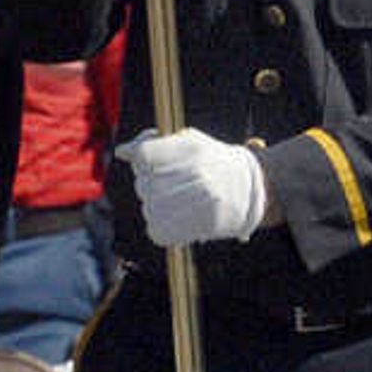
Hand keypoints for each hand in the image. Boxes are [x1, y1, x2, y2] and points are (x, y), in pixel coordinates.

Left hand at [121, 127, 269, 247]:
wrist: (250, 190)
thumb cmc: (212, 162)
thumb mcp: (188, 141)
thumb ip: (153, 144)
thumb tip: (122, 152)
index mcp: (192, 148)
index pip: (143, 155)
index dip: (142, 159)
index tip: (152, 162)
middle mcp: (195, 174)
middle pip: (143, 182)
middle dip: (149, 183)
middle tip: (171, 183)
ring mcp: (197, 202)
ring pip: (148, 207)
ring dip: (155, 205)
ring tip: (176, 201)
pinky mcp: (196, 227)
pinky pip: (156, 230)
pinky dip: (160, 226)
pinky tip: (175, 217)